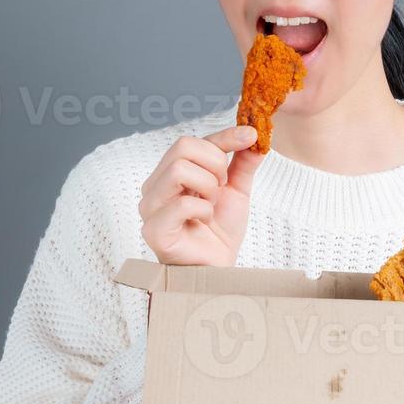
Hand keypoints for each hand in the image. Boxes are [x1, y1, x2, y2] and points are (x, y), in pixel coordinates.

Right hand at [139, 124, 262, 267]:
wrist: (218, 269)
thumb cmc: (220, 232)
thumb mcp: (236, 191)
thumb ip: (242, 163)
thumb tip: (253, 134)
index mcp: (170, 173)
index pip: (193, 141)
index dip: (224, 136)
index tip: (251, 135)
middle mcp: (155, 186)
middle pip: (183, 147)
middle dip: (215, 165)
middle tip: (222, 188)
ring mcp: (150, 207)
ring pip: (179, 170)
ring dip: (208, 187)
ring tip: (211, 205)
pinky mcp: (154, 230)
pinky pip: (182, 204)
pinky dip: (203, 210)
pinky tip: (204, 221)